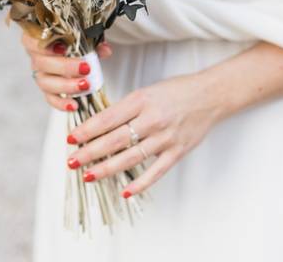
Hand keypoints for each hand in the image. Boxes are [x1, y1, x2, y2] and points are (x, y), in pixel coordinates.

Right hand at [21, 31, 112, 111]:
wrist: (75, 52)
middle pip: (42, 63)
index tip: (64, 48)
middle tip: (85, 68)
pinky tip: (74, 105)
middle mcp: (36, 57)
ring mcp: (40, 74)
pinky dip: (61, 103)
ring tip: (84, 85)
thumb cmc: (74, 40)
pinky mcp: (47, 90)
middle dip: (65, 67)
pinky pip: (51, 99)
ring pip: (46, 83)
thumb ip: (93, 41)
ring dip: (66, 86)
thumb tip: (105, 50)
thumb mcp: (84, 36)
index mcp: (38, 38)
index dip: (46, 45)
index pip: (33, 41)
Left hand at [65, 72, 222, 197]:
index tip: (71, 138)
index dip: (87, 130)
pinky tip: (125, 192)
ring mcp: (166, 137)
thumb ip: (126, 108)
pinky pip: (156, 171)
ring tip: (89, 175)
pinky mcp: (177, 151)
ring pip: (131, 157)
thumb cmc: (176, 91)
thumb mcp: (147, 91)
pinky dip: (140, 184)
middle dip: (90, 152)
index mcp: (142, 100)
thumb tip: (98, 126)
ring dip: (107, 168)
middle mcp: (153, 119)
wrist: (210, 95)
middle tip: (72, 161)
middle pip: (115, 139)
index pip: (108, 118)